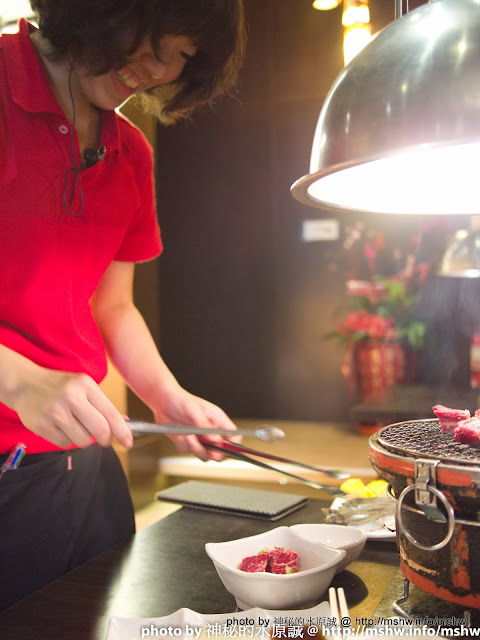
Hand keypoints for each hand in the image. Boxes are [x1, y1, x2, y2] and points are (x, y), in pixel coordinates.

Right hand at [12, 367, 132, 448]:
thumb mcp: (83, 386)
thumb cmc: (60, 386)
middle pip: (100, 430)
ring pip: (83, 441)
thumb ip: (103, 404)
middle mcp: (71, 398)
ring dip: (84, 439)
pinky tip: (61, 427)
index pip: (110, 413)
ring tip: (75, 426)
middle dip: (106, 439)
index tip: (129, 442)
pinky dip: (67, 440)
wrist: (24, 383)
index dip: (122, 431)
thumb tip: (125, 423)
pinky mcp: (42, 426)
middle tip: (104, 440)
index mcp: (86, 386)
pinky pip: (65, 444)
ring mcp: (56, 412)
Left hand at [153, 385, 239, 461]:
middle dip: (215, 453)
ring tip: (188, 437)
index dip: (233, 445)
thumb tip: (216, 439)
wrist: (163, 402)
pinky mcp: (187, 443)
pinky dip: (184, 446)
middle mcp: (210, 431)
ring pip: (204, 454)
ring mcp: (199, 439)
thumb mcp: (194, 410)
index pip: (233, 436)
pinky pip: (188, 452)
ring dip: (197, 449)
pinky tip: (180, 436)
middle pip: (221, 450)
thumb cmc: (181, 400)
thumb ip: (205, 425)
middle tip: (209, 452)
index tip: (227, 449)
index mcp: (218, 421)